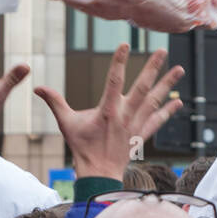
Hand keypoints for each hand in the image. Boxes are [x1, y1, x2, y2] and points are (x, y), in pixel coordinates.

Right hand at [35, 44, 183, 179]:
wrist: (99, 174)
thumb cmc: (82, 147)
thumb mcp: (66, 124)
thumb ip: (55, 102)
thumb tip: (37, 87)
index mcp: (107, 110)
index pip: (114, 80)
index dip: (119, 61)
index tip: (124, 44)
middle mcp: (125, 115)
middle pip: (142, 87)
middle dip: (153, 68)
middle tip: (162, 51)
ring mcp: (136, 125)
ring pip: (155, 101)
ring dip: (167, 84)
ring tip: (179, 69)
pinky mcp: (142, 134)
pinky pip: (158, 120)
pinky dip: (168, 111)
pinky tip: (178, 101)